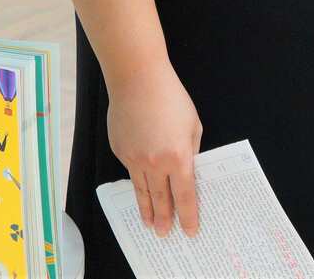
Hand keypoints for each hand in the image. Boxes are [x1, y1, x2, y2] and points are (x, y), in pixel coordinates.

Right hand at [107, 66, 202, 238]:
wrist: (137, 79)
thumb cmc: (170, 97)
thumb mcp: (193, 124)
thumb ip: (191, 150)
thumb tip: (187, 168)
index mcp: (179, 158)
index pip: (185, 196)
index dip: (188, 216)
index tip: (190, 230)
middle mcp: (155, 164)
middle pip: (161, 199)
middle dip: (165, 219)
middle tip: (165, 234)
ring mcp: (134, 159)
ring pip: (142, 192)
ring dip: (147, 210)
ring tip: (150, 224)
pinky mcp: (120, 150)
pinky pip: (131, 171)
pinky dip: (137, 180)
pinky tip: (140, 188)